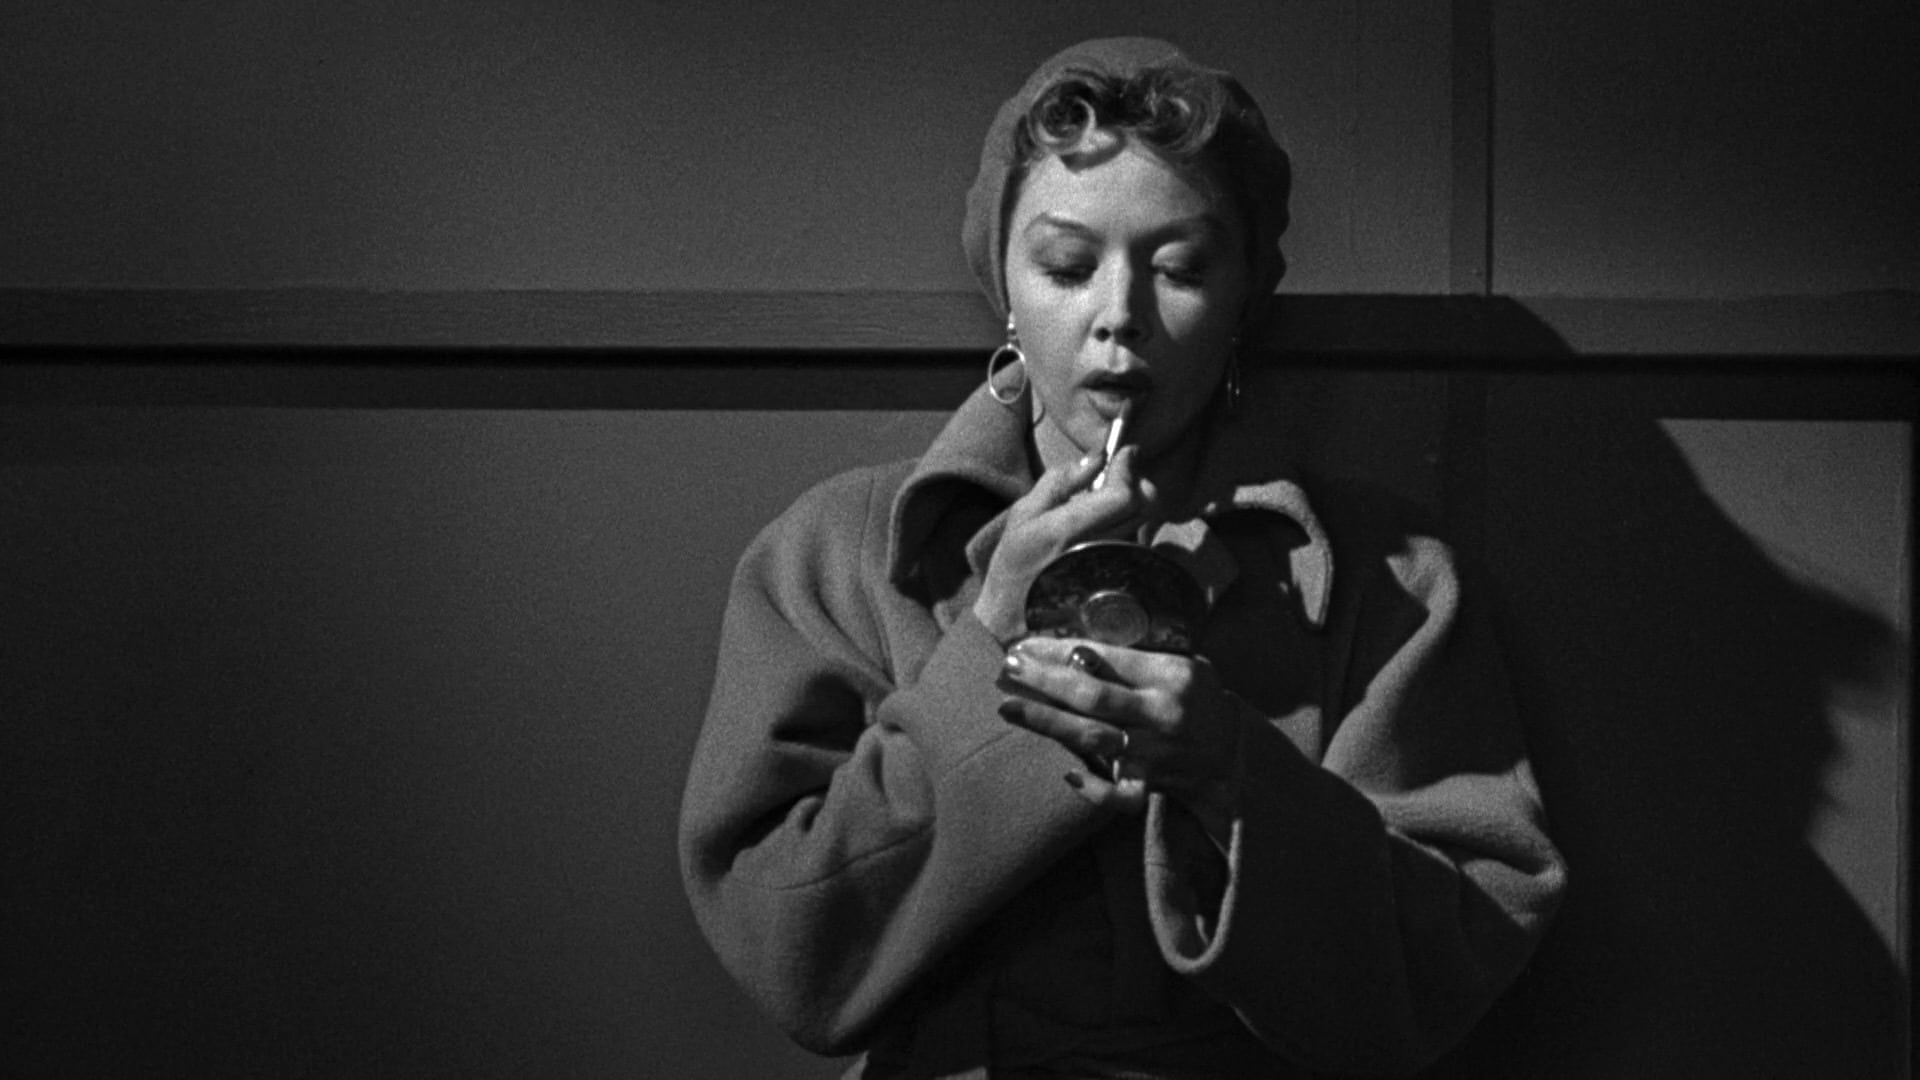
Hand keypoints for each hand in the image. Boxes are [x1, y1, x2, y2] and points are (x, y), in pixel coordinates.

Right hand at [972, 445, 1152, 642]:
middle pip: (1145, 506)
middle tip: (1118, 475)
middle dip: (1137, 481)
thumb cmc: (1013, 570)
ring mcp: (1114, 571)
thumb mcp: (1022, 518)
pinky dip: (1130, 528)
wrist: (1013, 627)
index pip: (1122, 495)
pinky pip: (1139, 544)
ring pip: (1145, 524)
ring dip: (1134, 505)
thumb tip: (1095, 457)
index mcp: (1066, 532)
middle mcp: (1097, 552)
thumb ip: (1058, 483)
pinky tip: (1107, 532)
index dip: (1127, 467)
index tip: (1124, 452)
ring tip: (1106, 506)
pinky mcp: (1123, 584)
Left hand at [996, 637, 1241, 818]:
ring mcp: (1154, 752)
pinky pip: (1119, 796)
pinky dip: (1093, 790)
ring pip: (1092, 738)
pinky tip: (1067, 774)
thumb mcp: (1189, 666)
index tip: (1026, 645)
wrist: (1238, 757)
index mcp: (1171, 676)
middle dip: (1045, 681)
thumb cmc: (1204, 703)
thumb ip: (1144, 657)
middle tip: (1008, 668)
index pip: (1107, 658)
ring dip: (1048, 722)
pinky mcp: (1152, 785)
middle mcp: (1161, 713)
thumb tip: (1080, 650)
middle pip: (1092, 695)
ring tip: (1009, 707)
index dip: (1062, 651)